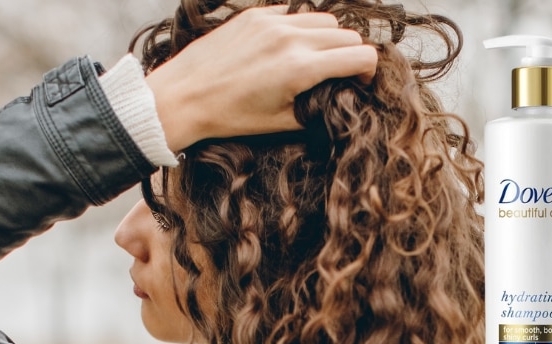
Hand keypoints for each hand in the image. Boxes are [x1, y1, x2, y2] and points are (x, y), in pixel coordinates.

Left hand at [145, 5, 376, 150]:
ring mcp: (272, 22)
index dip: (368, 71)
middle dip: (349, 54)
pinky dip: (300, 27)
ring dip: (327, 38)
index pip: (360, 56)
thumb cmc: (229, 116)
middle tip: (336, 73)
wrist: (184, 97)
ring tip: (312, 58)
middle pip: (347, 34)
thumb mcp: (280, 123)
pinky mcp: (254, 15)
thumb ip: (317, 106)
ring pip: (323, 19)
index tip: (359, 81)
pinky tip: (286, 46)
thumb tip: (338, 96)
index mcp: (301, 69)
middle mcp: (291, 39)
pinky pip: (294, 12)